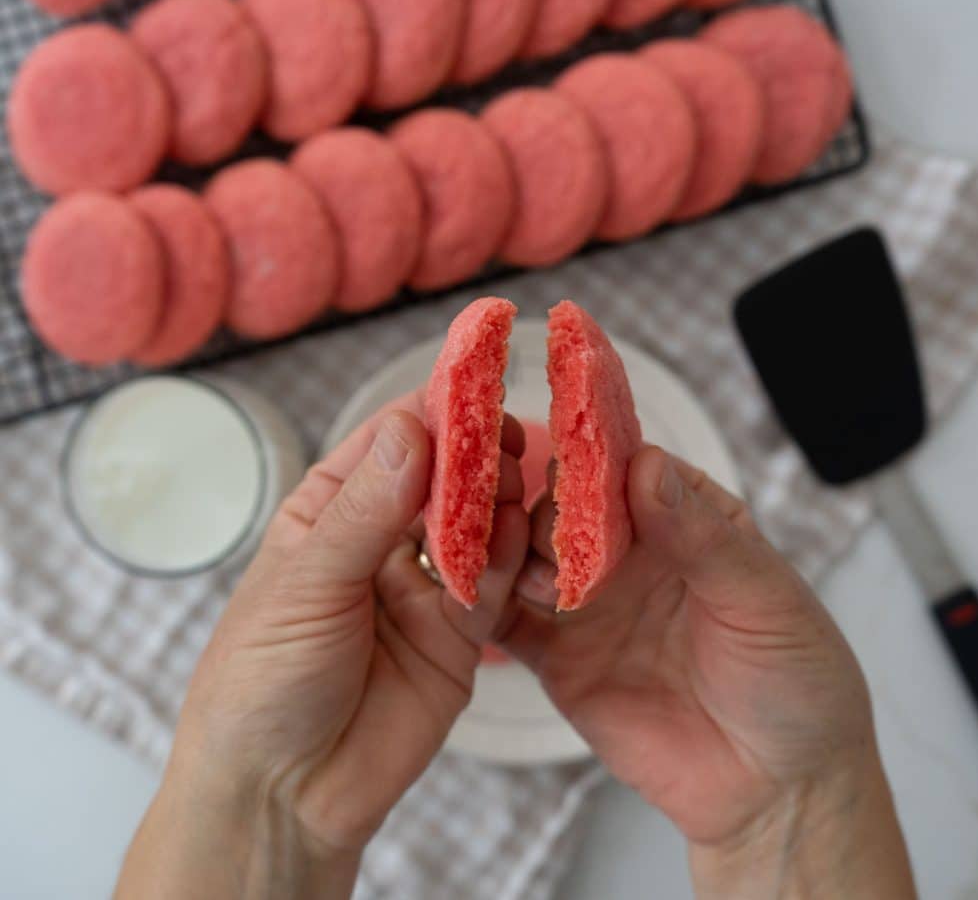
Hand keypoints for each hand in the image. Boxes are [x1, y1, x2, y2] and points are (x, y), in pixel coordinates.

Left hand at [117, 391, 528, 898]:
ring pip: (480, 527)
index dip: (436, 407)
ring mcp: (424, 588)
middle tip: (507, 442)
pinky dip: (515, 561)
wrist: (283, 796)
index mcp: (330, 512)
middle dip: (477, 455)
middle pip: (445, 478)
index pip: (392, 441)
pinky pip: (498, 586)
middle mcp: (381, 541)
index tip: (481, 374)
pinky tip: (522, 542)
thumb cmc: (262, 680)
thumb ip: (367, 510)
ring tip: (514, 490)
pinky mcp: (460, 636)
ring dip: (501, 504)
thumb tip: (413, 426)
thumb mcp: (307, 583)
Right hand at [500, 447, 915, 897]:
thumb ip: (701, 535)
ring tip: (504, 551)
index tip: (560, 437)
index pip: (627, 469)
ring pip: (527, 555)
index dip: (593, 451)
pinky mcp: (557, 658)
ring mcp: (589, 605)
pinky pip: (508, 621)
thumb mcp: (762, 598)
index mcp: (685, 521)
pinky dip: (483, 601)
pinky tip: (474, 591)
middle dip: (545, 503)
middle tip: (539, 518)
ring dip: (508, 545)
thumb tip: (645, 464)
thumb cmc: (795, 680)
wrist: (774, 791)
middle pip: (567, 507)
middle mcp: (630, 555)